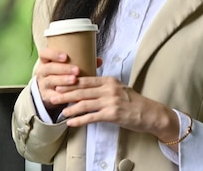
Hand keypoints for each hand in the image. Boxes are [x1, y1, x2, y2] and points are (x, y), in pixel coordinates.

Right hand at [35, 47, 79, 113]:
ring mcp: (43, 84)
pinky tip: (70, 94)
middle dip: (63, 69)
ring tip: (75, 80)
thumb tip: (99, 60)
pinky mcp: (46, 96)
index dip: (53, 54)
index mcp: (46, 61)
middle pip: (49, 68)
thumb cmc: (61, 75)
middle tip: (77, 70)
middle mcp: (42, 71)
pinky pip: (53, 95)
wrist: (50, 92)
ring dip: (63, 80)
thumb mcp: (66, 67)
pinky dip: (61, 95)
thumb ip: (81, 62)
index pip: (44, 54)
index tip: (66, 56)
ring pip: (50, 81)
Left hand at [52, 76, 178, 142]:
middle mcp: (108, 89)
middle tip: (53, 96)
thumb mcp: (118, 87)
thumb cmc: (132, 101)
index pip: (85, 80)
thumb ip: (103, 85)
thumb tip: (86, 84)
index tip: (58, 83)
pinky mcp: (112, 115)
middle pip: (82, 91)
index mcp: (108, 80)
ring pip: (85, 104)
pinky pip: (92, 117)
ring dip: (71, 108)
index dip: (70, 82)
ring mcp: (110, 102)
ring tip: (61, 111)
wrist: (149, 113)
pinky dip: (80, 120)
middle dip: (66, 94)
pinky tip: (71, 123)